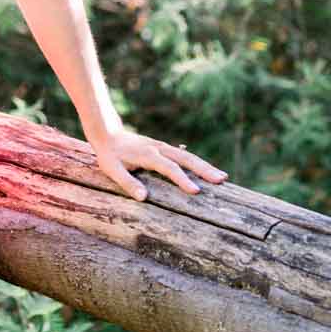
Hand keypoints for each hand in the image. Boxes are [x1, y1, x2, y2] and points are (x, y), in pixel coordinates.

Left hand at [90, 129, 227, 203]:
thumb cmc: (109, 155)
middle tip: (222, 180)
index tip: (196, 191)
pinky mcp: (164, 148)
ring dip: (205, 166)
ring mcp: (163, 147)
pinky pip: (184, 156)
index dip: (182, 179)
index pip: (169, 168)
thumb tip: (144, 198)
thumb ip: (127, 182)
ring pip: (188, 156)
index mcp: (148, 155)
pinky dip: (197, 162)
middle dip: (204, 169)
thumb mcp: (112, 170)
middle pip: (186, 158)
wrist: (108, 133)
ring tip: (223, 177)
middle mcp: (159, 149)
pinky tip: (208, 171)